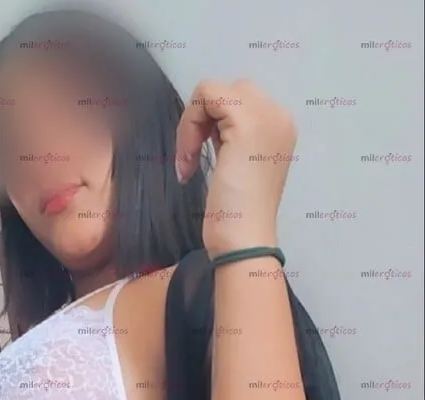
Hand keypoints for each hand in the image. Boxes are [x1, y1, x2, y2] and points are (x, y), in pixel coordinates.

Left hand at [175, 79, 296, 253]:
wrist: (244, 241)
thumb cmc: (237, 216)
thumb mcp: (237, 166)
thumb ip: (231, 139)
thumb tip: (206, 120)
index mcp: (280, 127)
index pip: (238, 101)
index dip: (211, 125)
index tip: (202, 159)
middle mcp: (279, 115)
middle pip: (227, 91)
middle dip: (202, 120)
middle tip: (194, 158)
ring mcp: (266, 115)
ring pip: (213, 91)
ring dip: (192, 124)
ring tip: (190, 161)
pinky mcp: (245, 122)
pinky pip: (205, 96)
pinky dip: (189, 126)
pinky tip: (188, 159)